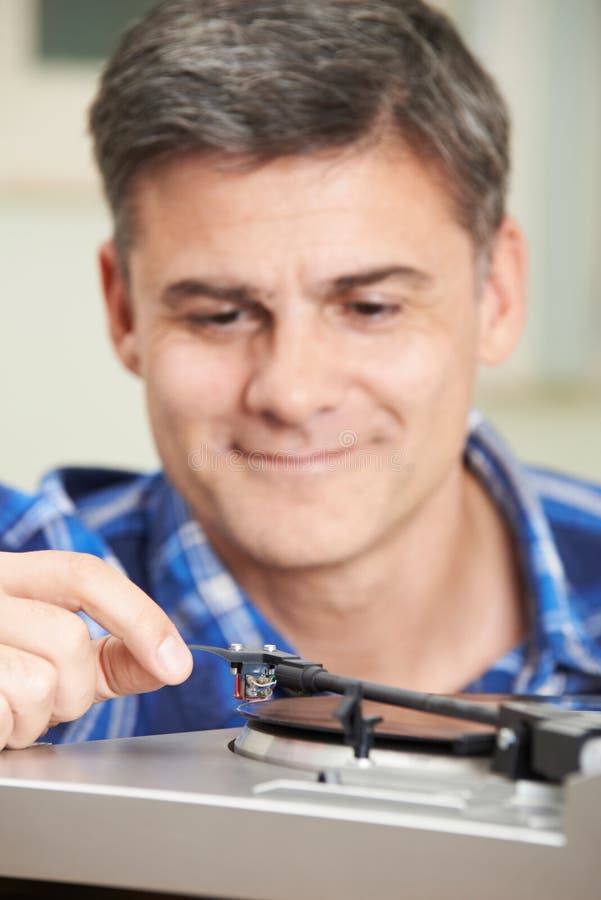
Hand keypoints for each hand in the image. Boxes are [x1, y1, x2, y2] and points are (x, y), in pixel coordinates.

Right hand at [0, 550, 192, 749]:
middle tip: (43, 701)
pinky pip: (4, 711)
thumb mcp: (51, 653)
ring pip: (39, 682)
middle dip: (72, 691)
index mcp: (10, 574)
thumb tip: (171, 660)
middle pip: (69, 638)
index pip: (86, 574)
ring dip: (33, 718)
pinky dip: (5, 730)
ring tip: (7, 711)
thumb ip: (109, 653)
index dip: (139, 617)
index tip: (176, 663)